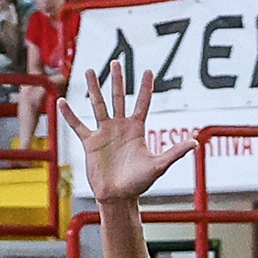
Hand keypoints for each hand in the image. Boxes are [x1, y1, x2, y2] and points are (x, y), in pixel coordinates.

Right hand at [59, 65, 197, 204]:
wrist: (119, 196)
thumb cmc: (140, 183)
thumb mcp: (159, 165)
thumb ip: (175, 152)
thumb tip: (195, 143)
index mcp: (136, 130)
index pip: (142, 103)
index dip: (146, 88)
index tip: (148, 71)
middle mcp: (120, 127)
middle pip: (119, 98)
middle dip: (118, 80)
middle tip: (116, 61)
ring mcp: (104, 133)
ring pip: (98, 105)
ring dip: (94, 88)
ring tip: (89, 71)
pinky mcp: (90, 143)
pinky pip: (78, 125)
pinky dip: (70, 115)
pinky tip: (62, 101)